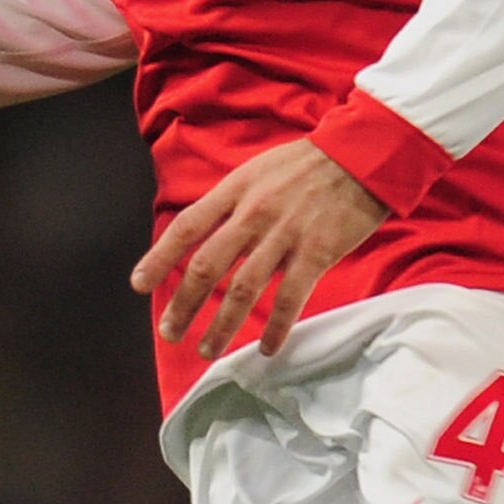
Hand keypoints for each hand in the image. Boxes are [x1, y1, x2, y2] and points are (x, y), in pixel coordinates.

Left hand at [133, 138, 387, 359]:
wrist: (363, 154)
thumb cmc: (311, 163)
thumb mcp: (259, 170)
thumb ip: (234, 202)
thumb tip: (207, 236)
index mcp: (236, 189)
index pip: (187, 227)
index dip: (159, 258)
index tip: (140, 285)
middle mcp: (254, 213)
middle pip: (208, 266)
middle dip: (184, 304)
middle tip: (170, 331)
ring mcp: (286, 234)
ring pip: (244, 289)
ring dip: (222, 325)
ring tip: (208, 349)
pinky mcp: (318, 252)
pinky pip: (291, 298)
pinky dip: (277, 328)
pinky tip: (266, 348)